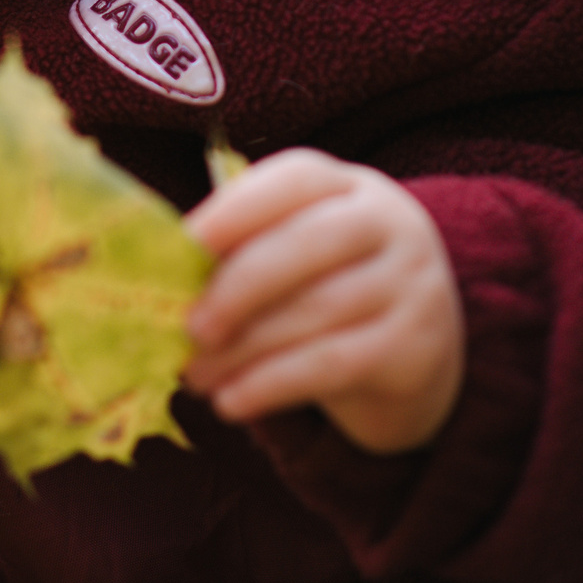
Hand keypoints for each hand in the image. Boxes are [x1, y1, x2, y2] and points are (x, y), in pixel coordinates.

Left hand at [183, 148, 464, 454]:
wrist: (422, 353)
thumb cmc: (332, 288)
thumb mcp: (301, 253)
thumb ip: (246, 251)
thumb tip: (161, 279)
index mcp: (350, 187)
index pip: (294, 181)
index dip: (236, 211)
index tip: (186, 246)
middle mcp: (391, 224)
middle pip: (304, 245)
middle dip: (235, 288)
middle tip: (187, 328)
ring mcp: (412, 283)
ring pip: (314, 312)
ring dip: (243, 349)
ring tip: (195, 376)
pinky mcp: (414, 347)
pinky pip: (331, 364)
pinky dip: (271, 385)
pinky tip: (232, 401)